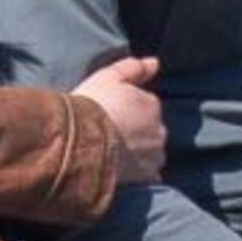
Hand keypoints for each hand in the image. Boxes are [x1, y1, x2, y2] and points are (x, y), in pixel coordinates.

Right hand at [72, 55, 166, 182]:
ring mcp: (155, 154)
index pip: (146, 106)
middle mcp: (159, 128)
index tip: (110, 115)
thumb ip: (133, 68)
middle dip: (137, 133)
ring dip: (140, 154)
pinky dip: (140, 175)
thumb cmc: (92, 106)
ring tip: (114, 156)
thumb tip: (155, 63)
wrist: (82, 144)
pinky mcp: (147, 177)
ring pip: (152, 152)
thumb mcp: (108, 76)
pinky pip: (148, 176)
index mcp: (152, 104)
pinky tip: (123, 174)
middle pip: (151, 130)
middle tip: (111, 137)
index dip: (128, 111)